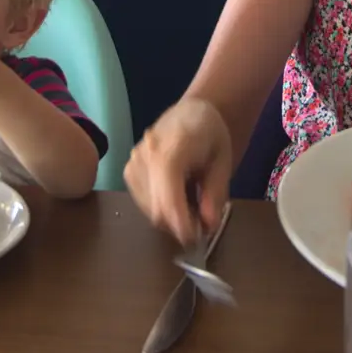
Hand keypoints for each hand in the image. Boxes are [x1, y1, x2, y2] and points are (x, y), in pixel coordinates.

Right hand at [124, 98, 232, 246]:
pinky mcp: (127, 171)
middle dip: (180, 224)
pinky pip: (143, 204)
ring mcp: (133, 162)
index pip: (168, 192)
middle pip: (157, 207)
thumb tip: (208, 225)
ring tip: (192, 203)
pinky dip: (161, 209)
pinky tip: (177, 197)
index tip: (197, 239)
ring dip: (171, 218)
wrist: (190, 113)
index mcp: (172, 146)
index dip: (181, 221)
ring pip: (150, 210)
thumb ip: (216, 193)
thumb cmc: (210, 134)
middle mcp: (145, 154)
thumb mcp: (223, 162)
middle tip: (202, 223)